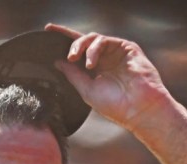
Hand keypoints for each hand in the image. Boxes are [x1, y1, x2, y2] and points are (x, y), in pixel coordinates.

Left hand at [45, 23, 168, 130]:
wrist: (138, 108)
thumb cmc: (115, 105)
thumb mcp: (87, 90)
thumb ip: (72, 74)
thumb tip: (58, 62)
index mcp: (96, 70)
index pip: (78, 51)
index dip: (63, 40)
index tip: (48, 31)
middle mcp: (106, 59)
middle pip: (84, 42)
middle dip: (73, 44)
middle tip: (69, 56)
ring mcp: (116, 53)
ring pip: (94, 38)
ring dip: (82, 46)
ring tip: (78, 60)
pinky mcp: (126, 48)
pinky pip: (106, 40)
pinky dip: (94, 49)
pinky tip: (91, 62)